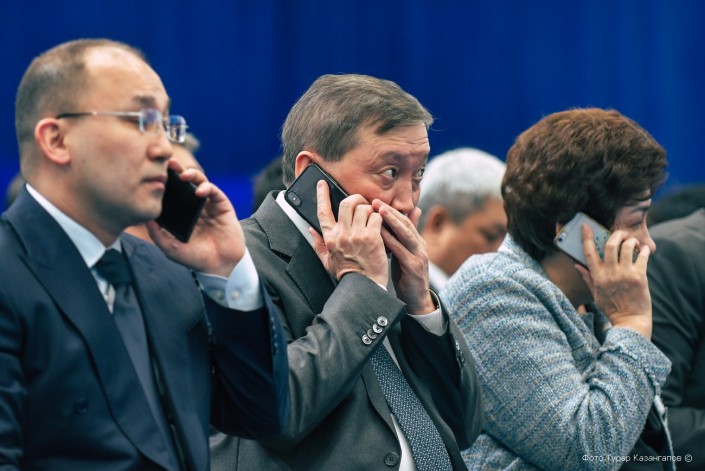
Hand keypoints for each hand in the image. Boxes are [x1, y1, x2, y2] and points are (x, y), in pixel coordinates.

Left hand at [147, 160, 244, 276]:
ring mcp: (207, 204)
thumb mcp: (171, 248)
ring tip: (183, 175)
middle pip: (183, 182)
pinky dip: (206, 187)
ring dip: (191, 174)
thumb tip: (145, 218)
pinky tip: (199, 191)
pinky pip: (213, 190)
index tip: (152, 174)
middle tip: (167, 163)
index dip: (163, 183)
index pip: (170, 193)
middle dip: (175, 170)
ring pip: (199, 181)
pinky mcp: (221, 204)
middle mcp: (193, 206)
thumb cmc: (196, 258)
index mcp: (180, 214)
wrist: (220, 265)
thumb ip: (158, 234)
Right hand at [310, 181, 387, 285]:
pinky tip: (381, 225)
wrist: (363, 286)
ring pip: (363, 208)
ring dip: (370, 210)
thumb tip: (310, 230)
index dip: (322, 195)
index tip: (322, 184)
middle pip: (346, 203)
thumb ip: (318, 244)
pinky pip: (376, 217)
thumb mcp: (327, 260)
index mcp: (330, 238)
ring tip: (373, 218)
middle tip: (361, 203)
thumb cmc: (347, 274)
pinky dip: (380, 218)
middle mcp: (342, 234)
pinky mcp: (371, 237)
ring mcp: (357, 235)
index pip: (323, 211)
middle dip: (356, 198)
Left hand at [371, 200, 434, 314]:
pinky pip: (400, 250)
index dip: (391, 210)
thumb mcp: (404, 254)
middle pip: (405, 223)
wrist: (416, 300)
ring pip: (405, 233)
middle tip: (375, 201)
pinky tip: (379, 234)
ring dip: (392, 221)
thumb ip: (401, 239)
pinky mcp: (413, 267)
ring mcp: (418, 256)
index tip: (376, 201)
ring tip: (379, 211)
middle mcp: (419, 246)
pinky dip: (390, 240)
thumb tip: (396, 225)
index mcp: (416, 242)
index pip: (404, 220)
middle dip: (390, 211)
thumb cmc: (406, 276)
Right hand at [576, 224, 651, 337]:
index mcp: (597, 277)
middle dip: (616, 234)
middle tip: (620, 233)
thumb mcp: (595, 293)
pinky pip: (642, 256)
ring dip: (630, 241)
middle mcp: (610, 274)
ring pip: (627, 247)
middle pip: (610, 245)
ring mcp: (625, 274)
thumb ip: (587, 278)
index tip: (586, 226)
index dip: (586, 237)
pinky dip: (644, 250)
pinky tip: (643, 251)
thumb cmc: (612, 307)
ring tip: (632, 242)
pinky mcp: (639, 276)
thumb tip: (577, 265)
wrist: (630, 320)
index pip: (588, 253)